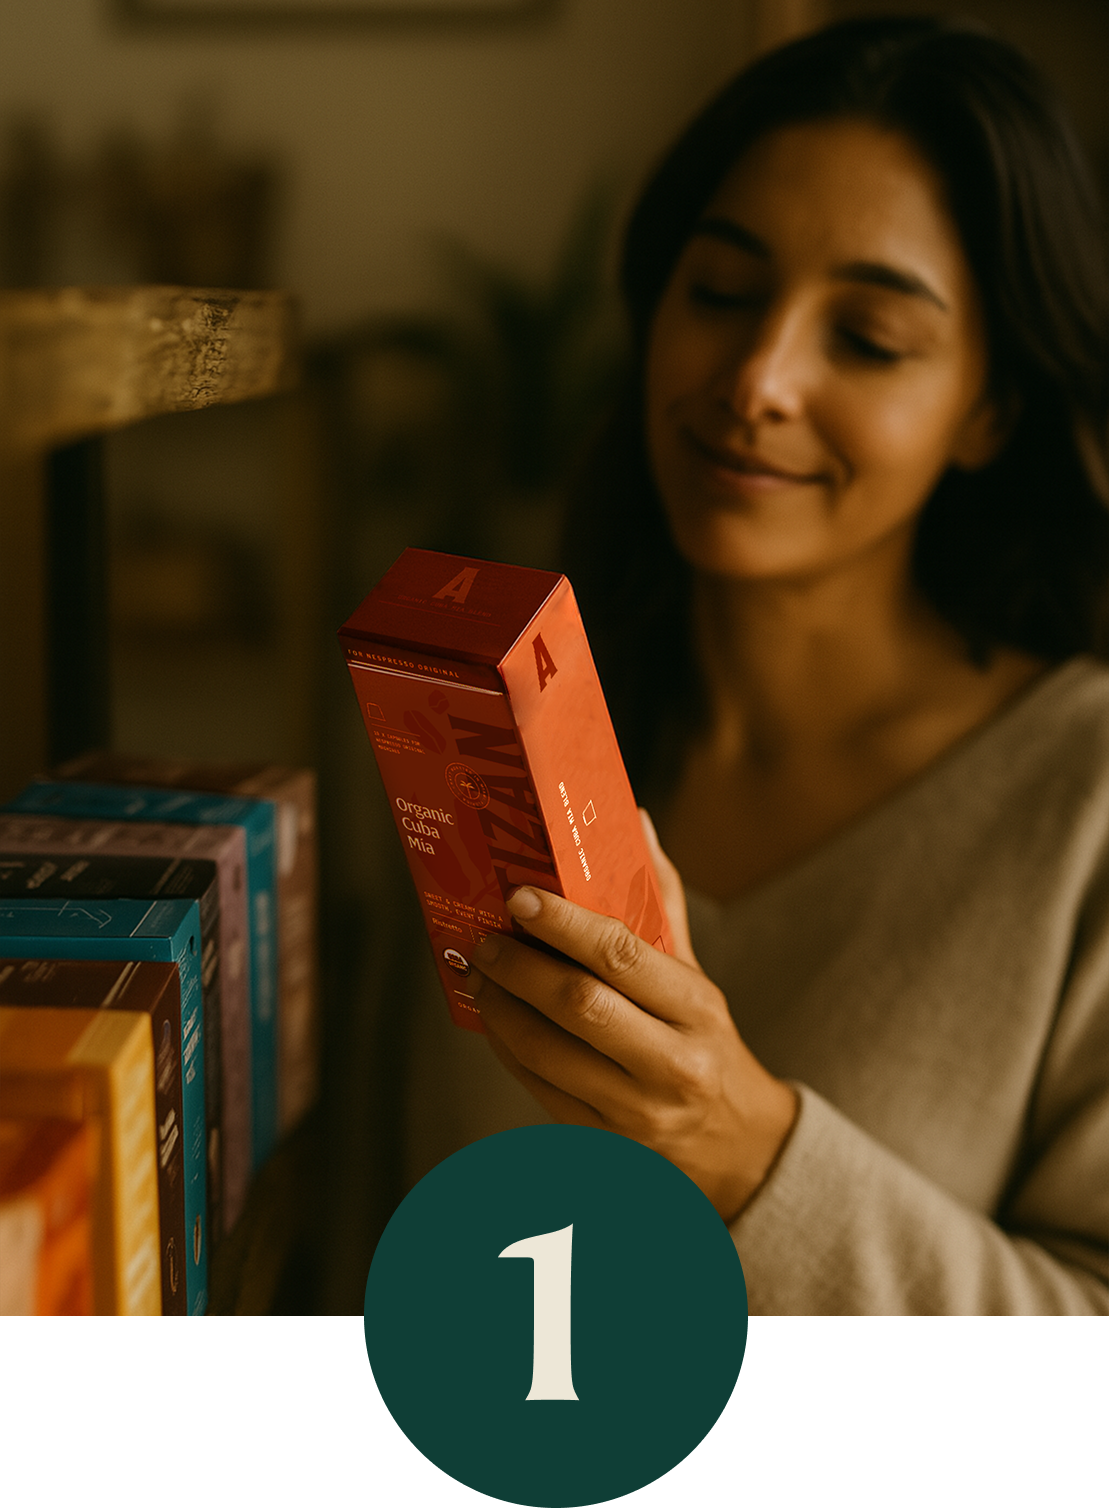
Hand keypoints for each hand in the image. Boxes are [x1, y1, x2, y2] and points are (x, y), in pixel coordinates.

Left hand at [469, 812, 798, 1223]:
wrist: (733, 1142)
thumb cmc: (702, 1039)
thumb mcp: (695, 974)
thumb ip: (660, 900)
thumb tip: (635, 820)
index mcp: (697, 1007)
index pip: (622, 956)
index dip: (563, 924)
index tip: (519, 897)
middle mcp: (672, 1061)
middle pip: (578, 1005)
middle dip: (519, 966)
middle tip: (484, 938)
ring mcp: (637, 1109)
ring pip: (548, 1052)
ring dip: (500, 1008)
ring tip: (476, 972)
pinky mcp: (605, 1141)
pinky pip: (539, 1088)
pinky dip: (506, 1047)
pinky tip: (492, 1017)